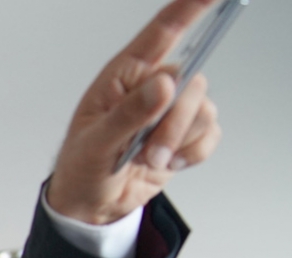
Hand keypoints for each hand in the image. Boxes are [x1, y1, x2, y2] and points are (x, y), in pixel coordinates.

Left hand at [47, 0, 223, 224]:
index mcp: (124, 76)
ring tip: (146, 159)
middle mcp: (152, 85)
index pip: (163, 32)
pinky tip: (165, 162)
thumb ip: (129, 114)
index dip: (191, 8)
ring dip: (178, 143)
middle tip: (145, 150)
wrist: (92, 204)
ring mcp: (171, 109)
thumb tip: (164, 85)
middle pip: (191, 83)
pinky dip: (191, 154)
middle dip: (173, 123)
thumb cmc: (81, 167)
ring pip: (204, 111)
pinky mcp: (185, 132)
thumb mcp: (96, 143)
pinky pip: (210, 134)